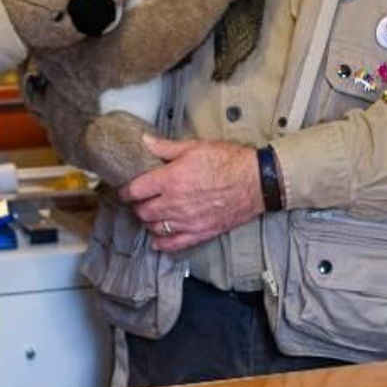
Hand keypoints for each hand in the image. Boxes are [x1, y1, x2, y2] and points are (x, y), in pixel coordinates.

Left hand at [120, 136, 263, 253]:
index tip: (129, 189)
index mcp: (171, 179)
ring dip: (151, 222)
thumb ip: (167, 148)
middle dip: (139, 205)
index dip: (127, 190)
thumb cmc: (231, 161)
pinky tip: (160, 238)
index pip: (135, 190)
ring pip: (154, 228)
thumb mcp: (197, 147)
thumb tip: (145, 142)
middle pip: (142, 211)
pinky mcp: (200, 232)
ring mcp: (186, 220)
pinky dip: (162, 243)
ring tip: (155, 214)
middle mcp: (174, 202)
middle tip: (144, 200)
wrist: (258, 181)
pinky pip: (173, 244)